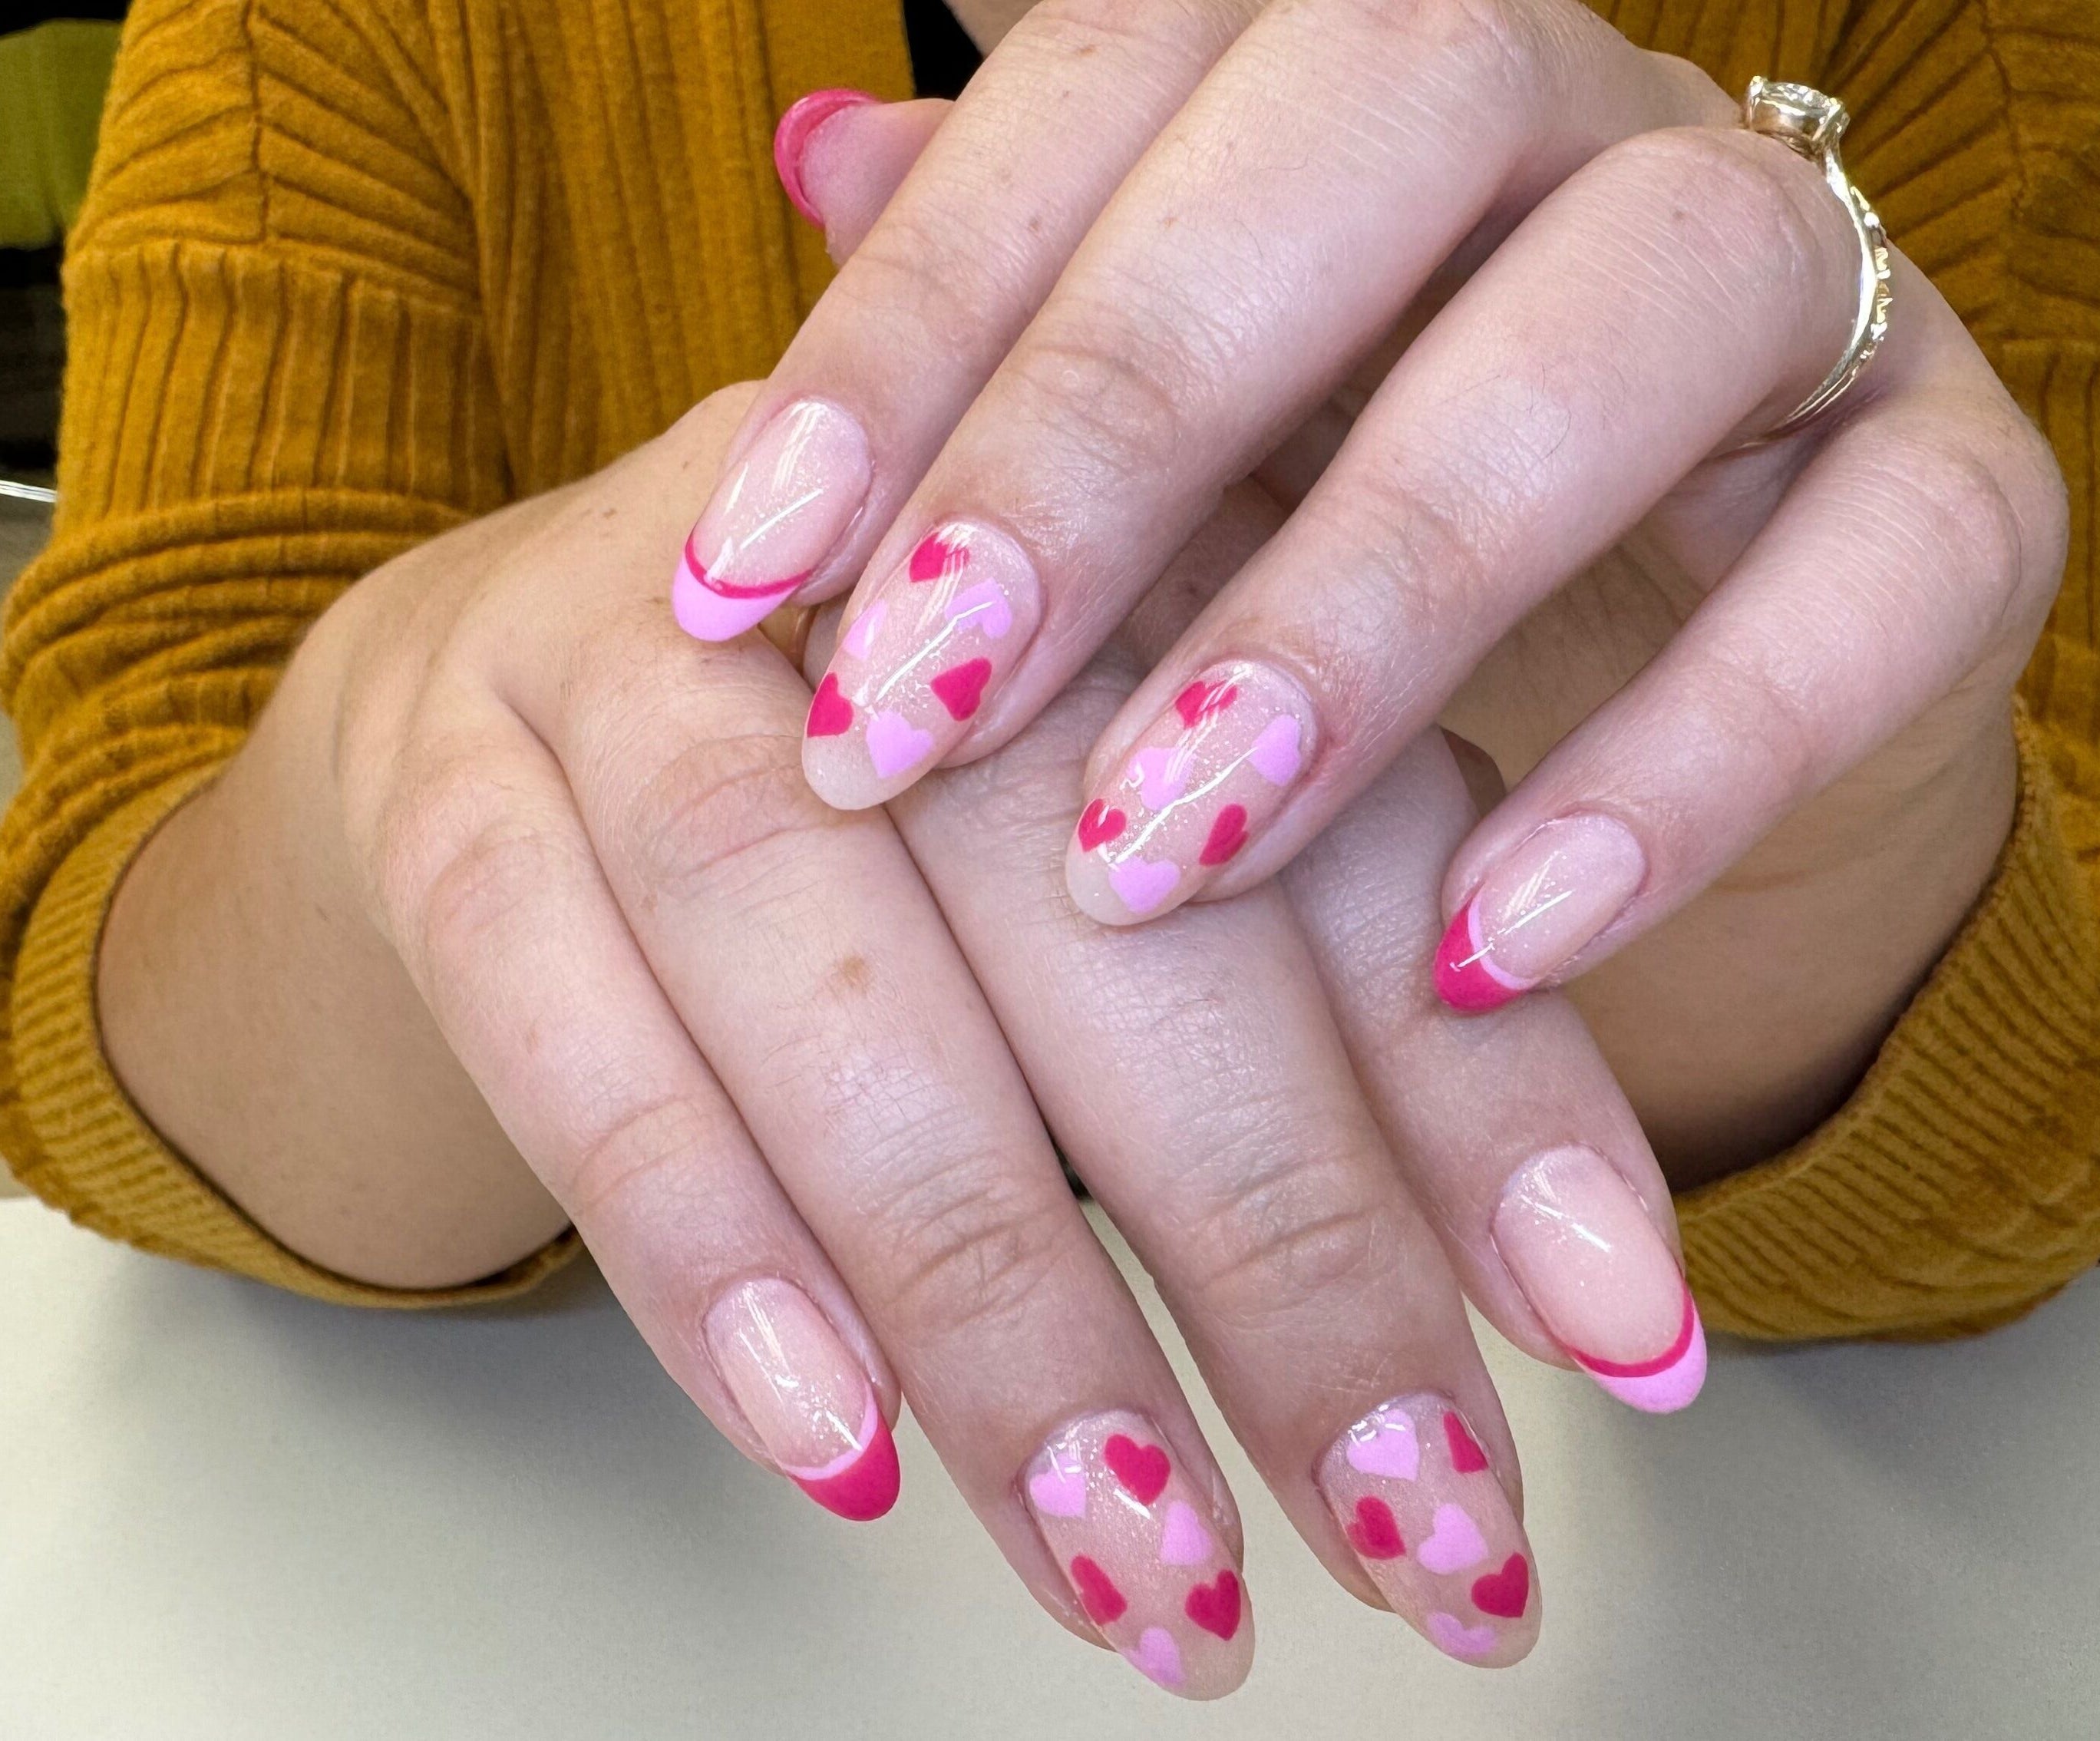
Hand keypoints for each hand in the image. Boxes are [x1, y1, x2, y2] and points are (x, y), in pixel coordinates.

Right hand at [104, 387, 1703, 1693]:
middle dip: (1275, 1243)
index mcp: (1135, 522)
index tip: (1622, 1352)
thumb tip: (1613, 1311)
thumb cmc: (924, 802)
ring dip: (1004, 1297)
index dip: (1483, 1098)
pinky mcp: (456, 785)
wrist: (527, 681)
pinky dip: (717, 1256)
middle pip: (1100, 894)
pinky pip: (571, 1026)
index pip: (1344, 819)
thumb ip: (1387, 1032)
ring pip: (832, 976)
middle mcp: (899, 553)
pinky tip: (854, 1453)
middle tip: (1405, 1529)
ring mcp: (645, 650)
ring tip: (1149, 1563)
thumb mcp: (1184, 865)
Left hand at [677, 0, 2062, 1022]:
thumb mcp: (1176, 453)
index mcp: (1354, 67)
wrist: (1684, 680)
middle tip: (917, 711)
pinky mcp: (1965, 487)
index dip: (919, 315)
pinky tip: (1484, 950)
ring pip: (1641, 309)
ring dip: (1374, 590)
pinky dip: (1685, 766)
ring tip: (1163, 849)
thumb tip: (813, 159)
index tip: (742, 580)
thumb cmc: (1359, 535)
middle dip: (1120, 414)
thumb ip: (1022, 314)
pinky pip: (1884, 571)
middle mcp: (1587, 116)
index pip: (1123, 64)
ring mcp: (1805, 282)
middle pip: (1382, 112)